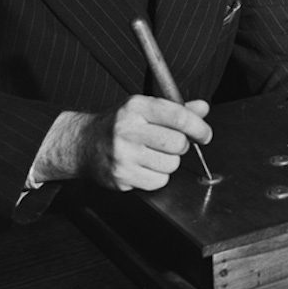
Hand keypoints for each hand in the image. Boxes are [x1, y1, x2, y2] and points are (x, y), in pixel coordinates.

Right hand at [48, 96, 212, 191]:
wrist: (82, 144)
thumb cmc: (120, 125)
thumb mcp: (145, 109)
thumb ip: (176, 109)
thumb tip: (203, 108)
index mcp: (136, 107)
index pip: (178, 116)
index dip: (199, 127)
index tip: (204, 135)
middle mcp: (127, 129)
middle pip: (178, 143)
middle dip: (181, 146)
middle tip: (171, 144)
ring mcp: (122, 154)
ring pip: (171, 165)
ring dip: (169, 162)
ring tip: (152, 155)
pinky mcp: (120, 176)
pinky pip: (158, 181)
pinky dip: (157, 177)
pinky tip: (144, 167)